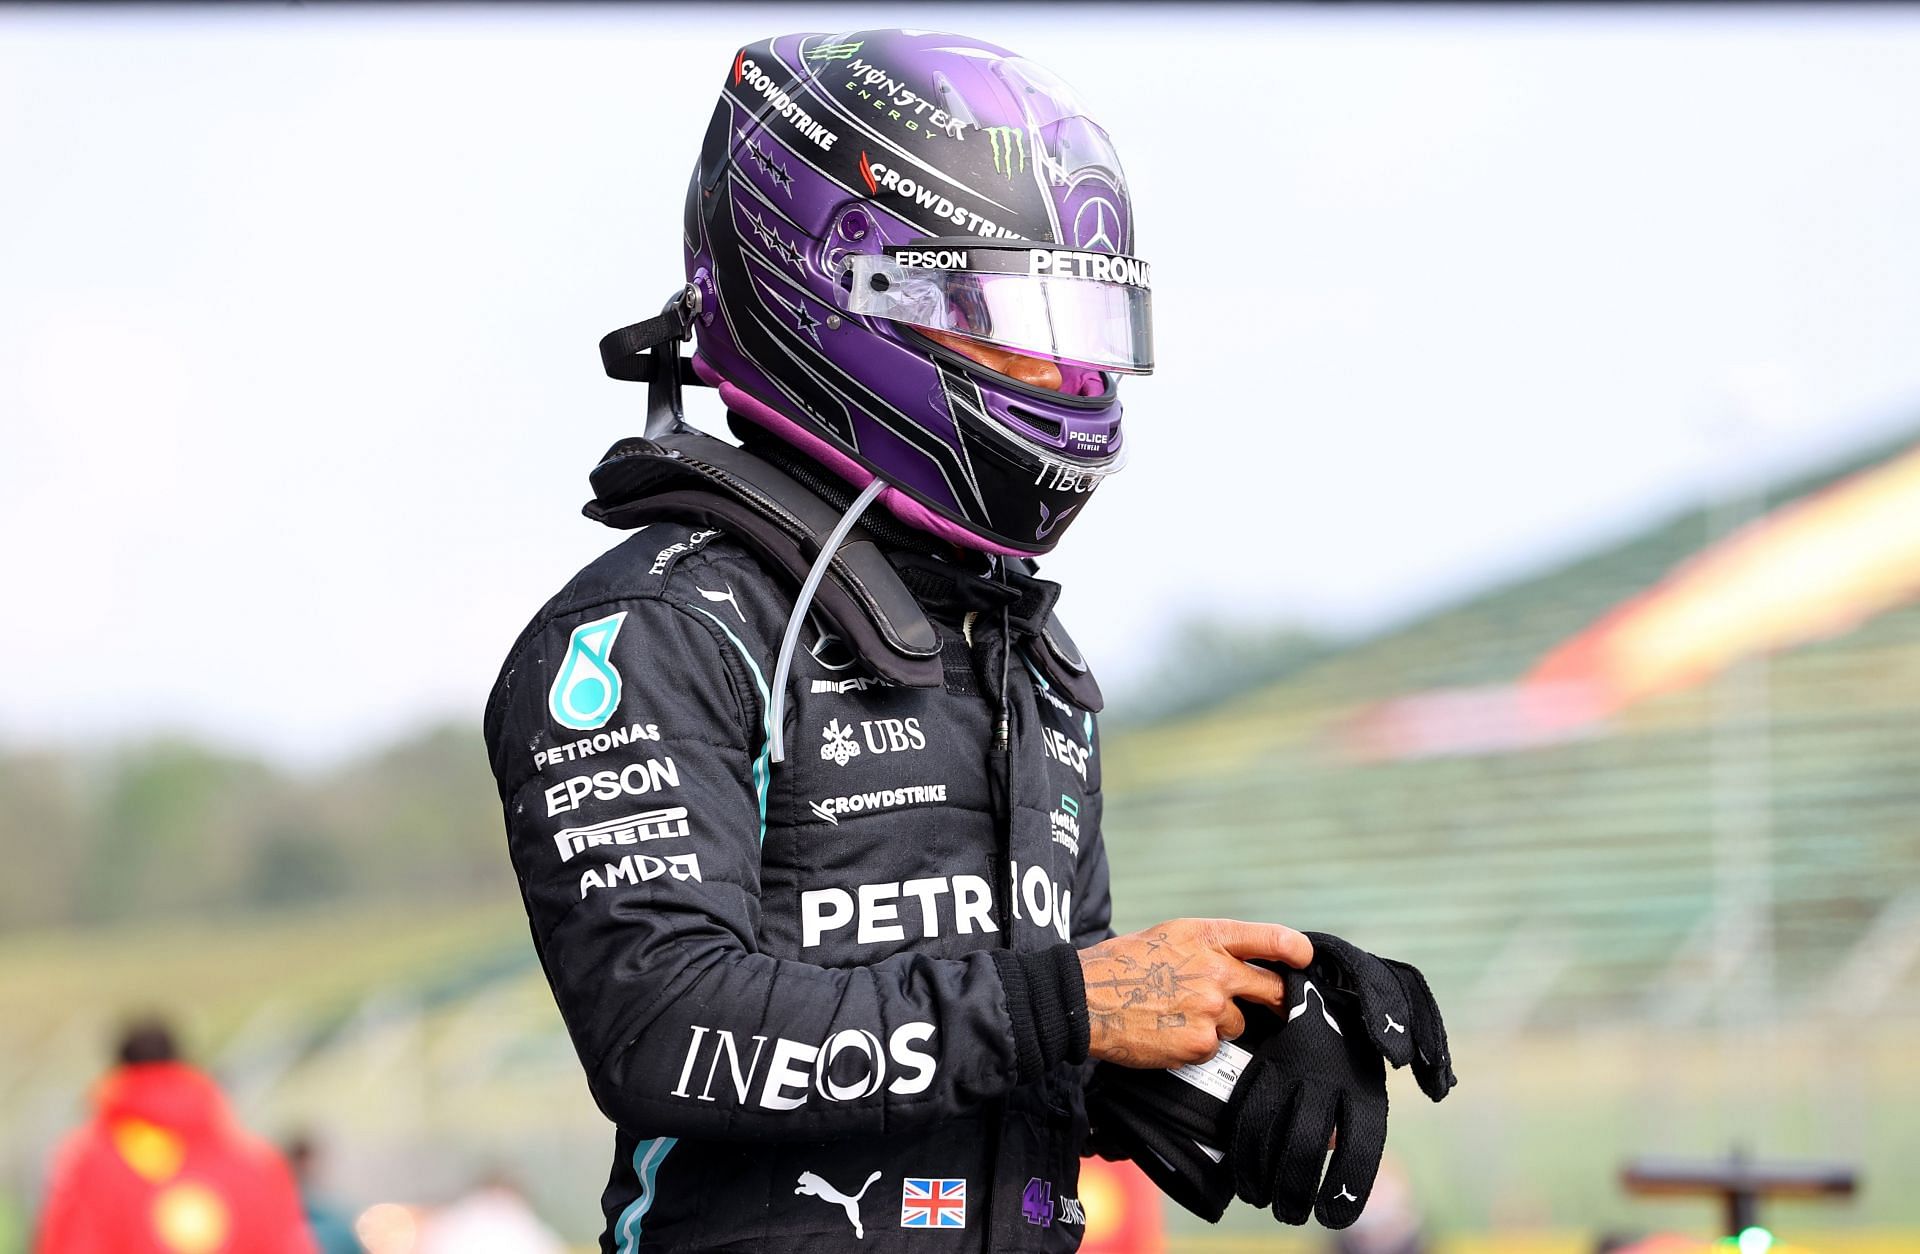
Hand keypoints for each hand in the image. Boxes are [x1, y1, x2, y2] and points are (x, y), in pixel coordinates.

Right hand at [1078, 919, 1312, 1067]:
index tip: (1304, 961)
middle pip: (1271, 990)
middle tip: (1267, 1007)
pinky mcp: (1201, 1043)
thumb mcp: (1170, 936)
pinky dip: (1198, 1045)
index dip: (1297, 951)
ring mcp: (1212, 1009)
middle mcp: (1217, 970)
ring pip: (1238, 1024)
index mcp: (1208, 937)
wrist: (1085, 999)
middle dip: (1272, 1000)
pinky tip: (1170, 1034)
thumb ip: (1210, 946)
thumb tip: (1243, 965)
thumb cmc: (1123, 964)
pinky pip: (1215, 1048)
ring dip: (1220, 1025)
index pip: (1273, 939)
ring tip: (1179, 1016)